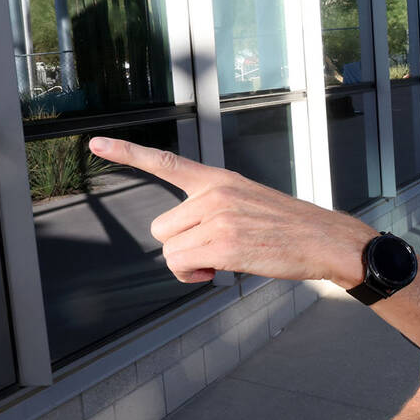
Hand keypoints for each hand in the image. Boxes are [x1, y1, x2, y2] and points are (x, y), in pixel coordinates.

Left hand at [88, 137, 368, 286]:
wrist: (324, 240)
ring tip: (222, 261)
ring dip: (189, 264)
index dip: (127, 153)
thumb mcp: (250, 202)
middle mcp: (214, 194)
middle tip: (213, 252)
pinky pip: (182, 265)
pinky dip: (194, 275)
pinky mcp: (224, 244)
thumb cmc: (291, 228)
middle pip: (162, 227)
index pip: (167, 162)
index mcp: (219, 179)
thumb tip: (187, 242)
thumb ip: (213, 210)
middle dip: (181, 246)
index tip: (95, 144)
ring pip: (170, 249)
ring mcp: (218, 218)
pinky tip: (219, 271)